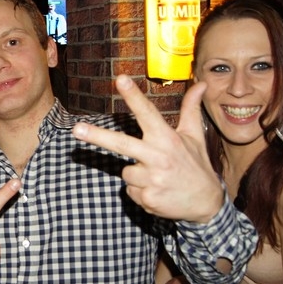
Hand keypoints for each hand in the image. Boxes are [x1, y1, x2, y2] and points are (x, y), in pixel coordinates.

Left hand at [72, 74, 222, 223]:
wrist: (206, 204)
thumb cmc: (196, 165)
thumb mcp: (194, 136)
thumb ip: (191, 109)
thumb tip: (201, 83)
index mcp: (168, 139)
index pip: (147, 113)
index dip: (133, 96)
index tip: (120, 79)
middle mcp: (159, 158)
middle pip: (121, 144)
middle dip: (97, 136)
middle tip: (76, 129)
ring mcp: (152, 180)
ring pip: (125, 172)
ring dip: (137, 175)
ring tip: (158, 177)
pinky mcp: (148, 199)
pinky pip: (130, 191)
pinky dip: (140, 191)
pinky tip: (158, 191)